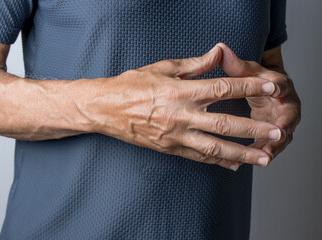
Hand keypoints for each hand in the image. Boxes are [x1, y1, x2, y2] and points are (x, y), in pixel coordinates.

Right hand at [86, 44, 281, 170]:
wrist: (105, 108)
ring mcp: (175, 135)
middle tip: (277, 133)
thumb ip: (194, 64)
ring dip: (241, 154)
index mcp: (180, 90)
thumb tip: (218, 54)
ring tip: (263, 157)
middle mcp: (180, 115)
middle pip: (225, 123)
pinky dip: (218, 162)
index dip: (248, 86)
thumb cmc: (131, 85)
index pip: (222, 88)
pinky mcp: (169, 148)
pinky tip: (234, 165)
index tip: (269, 87)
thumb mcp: (162, 68)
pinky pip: (197, 157)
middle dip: (254, 129)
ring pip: (214, 147)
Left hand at [218, 43, 300, 167]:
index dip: (279, 87)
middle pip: (288, 116)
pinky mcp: (275, 135)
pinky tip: (251, 161)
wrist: (266, 91)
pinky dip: (263, 153)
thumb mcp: (247, 71)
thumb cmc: (255, 79)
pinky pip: (271, 146)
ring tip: (265, 156)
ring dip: (274, 146)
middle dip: (282, 126)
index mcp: (280, 85)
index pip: (282, 84)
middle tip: (277, 135)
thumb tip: (220, 48)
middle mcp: (286, 104)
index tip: (275, 91)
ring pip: (282, 136)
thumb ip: (236, 64)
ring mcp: (283, 121)